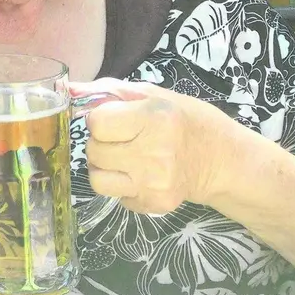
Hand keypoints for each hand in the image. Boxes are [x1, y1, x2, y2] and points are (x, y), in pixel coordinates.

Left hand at [72, 78, 246, 215]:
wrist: (224, 162)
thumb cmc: (189, 121)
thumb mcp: (156, 95)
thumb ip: (110, 91)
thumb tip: (69, 89)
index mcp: (154, 119)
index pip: (97, 122)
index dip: (101, 119)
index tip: (117, 119)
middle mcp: (153, 153)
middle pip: (94, 151)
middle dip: (102, 142)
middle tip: (123, 139)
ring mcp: (153, 183)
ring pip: (97, 179)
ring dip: (104, 167)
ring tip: (124, 158)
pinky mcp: (153, 205)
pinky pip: (115, 196)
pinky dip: (121, 185)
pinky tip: (139, 174)